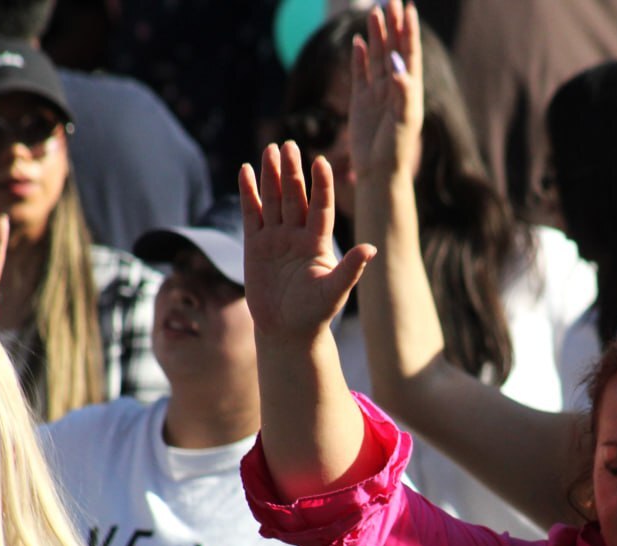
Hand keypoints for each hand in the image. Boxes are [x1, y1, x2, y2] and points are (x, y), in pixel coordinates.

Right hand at [239, 142, 375, 341]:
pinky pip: (251, 214)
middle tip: (289, 144)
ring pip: (273, 200)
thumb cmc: (315, 313)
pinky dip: (248, 193)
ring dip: (271, 175)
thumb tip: (371, 249)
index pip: (321, 207)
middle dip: (292, 171)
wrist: (287, 330)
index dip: (321, 185)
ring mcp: (276, 237)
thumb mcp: (335, 291)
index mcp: (319, 242)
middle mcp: (298, 234)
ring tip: (270, 149)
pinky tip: (246, 170)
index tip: (321, 162)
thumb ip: (350, 269)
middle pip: (295, 196)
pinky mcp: (255, 245)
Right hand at [348, 0, 422, 180]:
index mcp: (408, 90)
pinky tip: (360, 42)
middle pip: (393, 49)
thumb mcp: (404, 121)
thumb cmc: (395, 150)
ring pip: (377, 57)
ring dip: (377, 36)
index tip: (409, 9)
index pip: (409, 54)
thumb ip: (403, 93)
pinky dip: (360, 58)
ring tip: (375, 13)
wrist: (378, 172)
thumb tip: (397, 65)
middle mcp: (394, 88)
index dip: (409, 32)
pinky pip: (360, 73)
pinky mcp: (361, 102)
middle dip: (393, 26)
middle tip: (391, 0)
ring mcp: (377, 93)